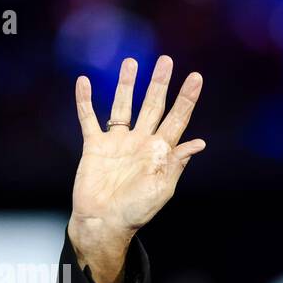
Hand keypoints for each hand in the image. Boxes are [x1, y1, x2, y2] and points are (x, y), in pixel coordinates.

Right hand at [69, 55, 205, 282]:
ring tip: (131, 63)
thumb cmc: (136, 211)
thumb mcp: (162, 188)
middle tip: (166, 60)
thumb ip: (176, 163)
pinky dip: (85, 101)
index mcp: (160, 152)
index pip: (177, 119)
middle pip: (152, 106)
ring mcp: (118, 143)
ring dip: (126, 85)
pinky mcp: (95, 146)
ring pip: (122, 106)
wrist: (104, 222)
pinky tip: (83, 81)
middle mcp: (140, 142)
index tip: (196, 78)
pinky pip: (89, 119)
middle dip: (159, 83)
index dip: (186, 99)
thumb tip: (198, 143)